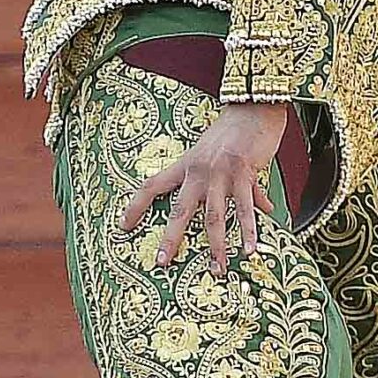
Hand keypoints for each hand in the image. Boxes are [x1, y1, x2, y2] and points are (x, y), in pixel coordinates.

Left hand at [118, 100, 287, 268]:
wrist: (254, 108)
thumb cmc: (233, 132)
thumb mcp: (214, 154)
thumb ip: (226, 184)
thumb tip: (254, 208)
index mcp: (185, 165)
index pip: (152, 185)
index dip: (136, 205)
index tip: (123, 226)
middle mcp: (198, 171)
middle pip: (180, 210)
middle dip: (171, 238)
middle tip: (162, 262)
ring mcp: (220, 174)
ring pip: (215, 217)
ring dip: (216, 246)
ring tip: (217, 269)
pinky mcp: (244, 174)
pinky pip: (245, 208)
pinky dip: (249, 230)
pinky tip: (250, 249)